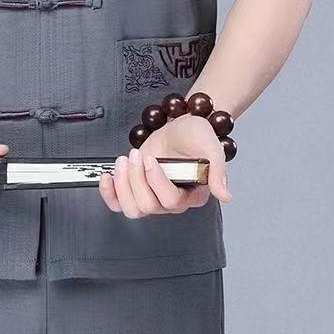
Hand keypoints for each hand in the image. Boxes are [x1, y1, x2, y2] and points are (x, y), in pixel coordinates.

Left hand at [99, 113, 231, 217]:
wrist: (181, 125)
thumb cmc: (196, 134)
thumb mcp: (210, 145)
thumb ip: (218, 169)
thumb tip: (225, 195)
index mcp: (192, 194)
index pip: (171, 201)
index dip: (156, 182)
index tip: (152, 159)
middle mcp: (172, 199)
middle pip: (147, 206)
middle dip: (136, 180)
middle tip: (135, 155)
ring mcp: (152, 194)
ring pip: (132, 208)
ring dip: (122, 184)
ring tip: (123, 161)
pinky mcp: (137, 186)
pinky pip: (118, 203)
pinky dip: (109, 193)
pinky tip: (108, 176)